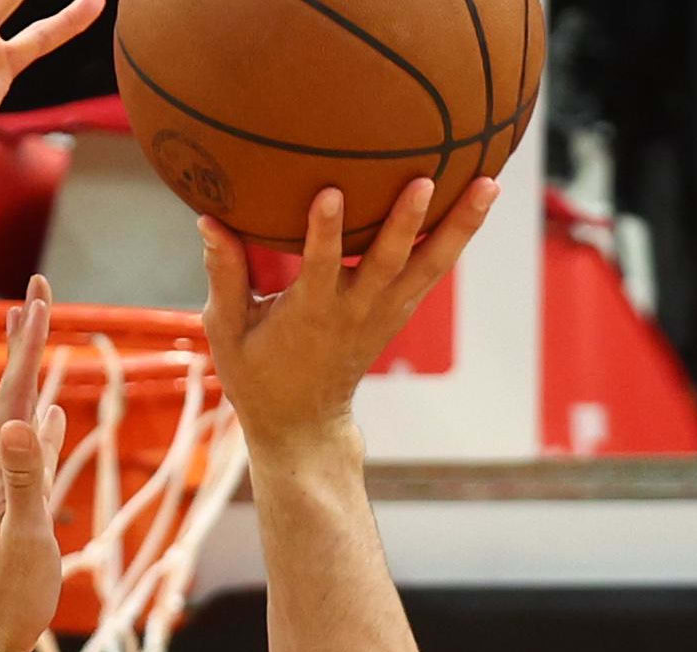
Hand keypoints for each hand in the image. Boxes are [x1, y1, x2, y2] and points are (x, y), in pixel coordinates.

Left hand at [0, 281, 67, 651]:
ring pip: (21, 417)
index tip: (38, 291)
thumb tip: (26, 423)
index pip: (16, 391)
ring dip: (30, 377)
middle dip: (24, 341)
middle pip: (13, 392)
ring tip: (33, 342)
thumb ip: (27, 479)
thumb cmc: (8, 598)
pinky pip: (31, 452)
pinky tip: (51, 418)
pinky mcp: (11, 508)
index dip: (29, 340)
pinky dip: (43, 426)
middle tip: (33, 292)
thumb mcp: (25, 537)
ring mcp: (2, 487)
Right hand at [197, 177, 500, 456]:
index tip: (330, 192)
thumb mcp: (227, 331)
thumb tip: (207, 218)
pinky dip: (457, 236)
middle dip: (407, 222)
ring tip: (489, 184)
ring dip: (461, 226)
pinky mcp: (400, 310)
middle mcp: (356, 312)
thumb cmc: (257, 374)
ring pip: (430, 266)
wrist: (303, 426)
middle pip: (390, 263)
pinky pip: (434, 269)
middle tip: (426, 180)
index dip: (326, 232)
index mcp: (311, 315)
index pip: (321, 268)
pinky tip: (480, 198)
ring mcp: (386, 312)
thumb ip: (224, 275)